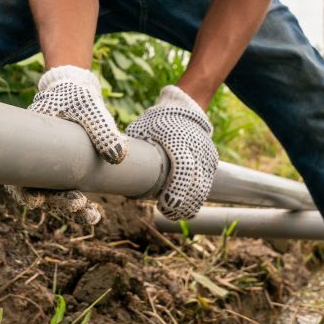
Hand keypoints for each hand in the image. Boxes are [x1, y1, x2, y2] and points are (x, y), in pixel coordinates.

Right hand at [6, 65, 126, 224]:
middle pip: (39, 191)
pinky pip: (68, 191)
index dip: (24, 192)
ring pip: (55, 195)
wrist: (76, 90)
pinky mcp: (66, 170)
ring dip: (71, 208)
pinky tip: (94, 213)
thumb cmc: (75, 96)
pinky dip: (80, 203)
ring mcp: (51, 167)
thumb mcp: (89, 107)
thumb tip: (119, 156)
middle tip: (78, 205)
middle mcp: (36, 160)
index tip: (38, 200)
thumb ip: (103, 129)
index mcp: (30, 144)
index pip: (18, 175)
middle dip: (57, 203)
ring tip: (93, 216)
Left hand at [126, 85, 218, 219]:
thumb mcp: (140, 131)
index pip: (184, 168)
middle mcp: (197, 148)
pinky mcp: (211, 162)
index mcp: (178, 139)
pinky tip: (184, 208)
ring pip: (204, 188)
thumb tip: (112, 174)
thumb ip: (130, 151)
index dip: (176, 189)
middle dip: (183, 204)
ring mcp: (207, 155)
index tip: (164, 204)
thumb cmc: (155, 123)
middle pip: (196, 184)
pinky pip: (206, 185)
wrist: (183, 109)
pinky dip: (196, 198)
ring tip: (174, 214)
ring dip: (190, 205)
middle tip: (167, 213)